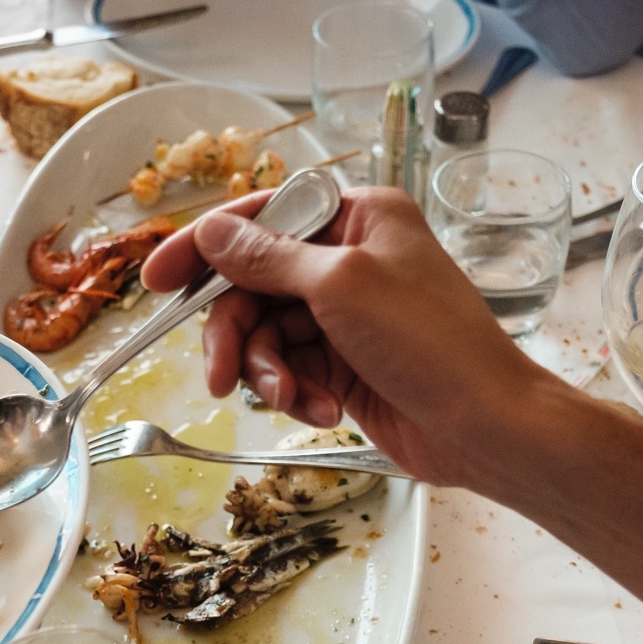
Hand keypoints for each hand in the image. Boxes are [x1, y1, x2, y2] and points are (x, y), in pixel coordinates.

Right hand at [139, 187, 554, 485]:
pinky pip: (287, 369)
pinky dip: (294, 393)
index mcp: (356, 217)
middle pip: (251, 285)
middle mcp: (345, 259)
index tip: (157, 281)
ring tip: (293, 400)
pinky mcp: (340, 364)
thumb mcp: (340, 286)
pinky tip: (320, 411)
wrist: (485, 426)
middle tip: (219, 376)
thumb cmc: (431, 341)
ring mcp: (342, 315)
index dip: (204, 248)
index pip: (260, 218)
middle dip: (235, 334)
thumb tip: (210, 229)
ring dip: (269, 372)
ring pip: (263, 334)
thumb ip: (267, 258)